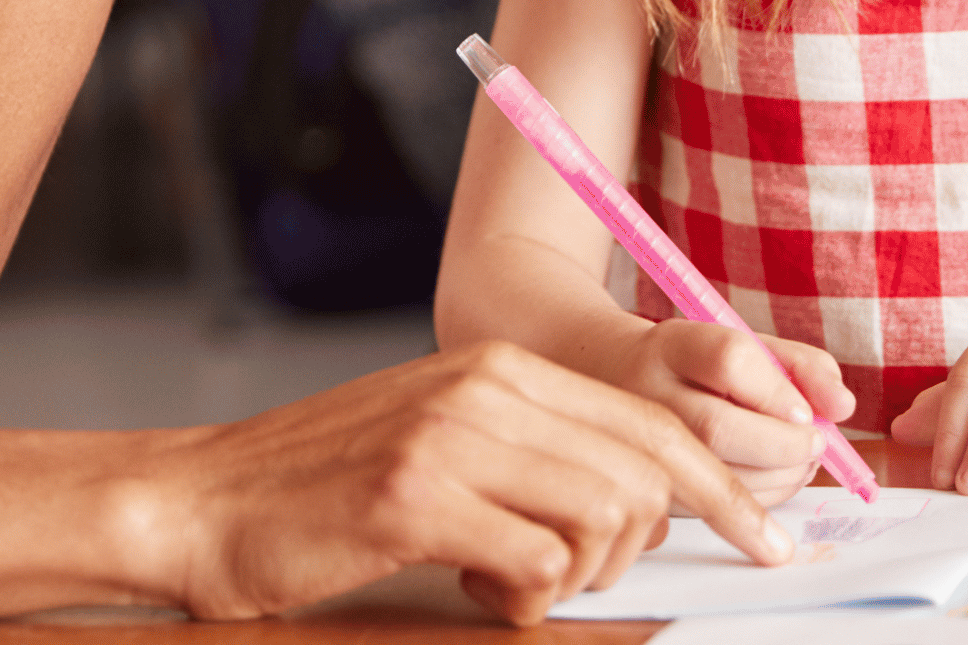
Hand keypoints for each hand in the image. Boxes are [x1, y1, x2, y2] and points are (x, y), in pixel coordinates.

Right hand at [156, 341, 793, 624]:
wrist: (198, 503)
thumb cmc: (323, 486)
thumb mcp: (444, 438)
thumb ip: (536, 451)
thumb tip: (642, 503)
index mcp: (503, 367)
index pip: (655, 423)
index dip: (726, 491)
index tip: (769, 542)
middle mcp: (488, 388)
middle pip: (646, 472)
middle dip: (647, 548)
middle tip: (581, 580)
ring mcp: (452, 439)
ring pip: (604, 519)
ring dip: (574, 576)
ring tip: (506, 580)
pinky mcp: (415, 499)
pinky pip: (536, 564)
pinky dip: (520, 599)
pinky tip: (467, 588)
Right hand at [607, 319, 858, 503]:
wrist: (618, 380)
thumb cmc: (701, 366)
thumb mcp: (748, 347)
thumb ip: (803, 367)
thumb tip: (843, 407)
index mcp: (675, 344)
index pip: (729, 359)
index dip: (778, 391)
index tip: (808, 413)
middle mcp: (647, 392)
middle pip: (717, 427)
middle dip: (784, 446)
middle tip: (816, 445)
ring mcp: (639, 444)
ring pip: (715, 473)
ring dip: (780, 477)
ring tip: (802, 462)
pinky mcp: (649, 486)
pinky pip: (710, 506)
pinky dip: (761, 500)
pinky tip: (775, 480)